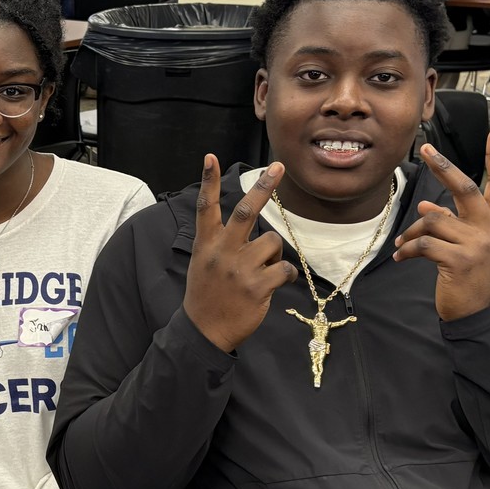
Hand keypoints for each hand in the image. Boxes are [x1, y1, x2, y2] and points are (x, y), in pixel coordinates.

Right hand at [183, 155, 297, 352]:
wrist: (203, 331)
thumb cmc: (206, 294)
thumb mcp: (203, 263)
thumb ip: (222, 243)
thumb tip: (255, 229)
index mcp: (207, 244)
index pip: (206, 206)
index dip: (208, 181)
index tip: (211, 157)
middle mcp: (222, 252)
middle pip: (246, 212)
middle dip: (264, 187)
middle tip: (279, 167)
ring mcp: (240, 269)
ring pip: (272, 243)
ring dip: (275, 254)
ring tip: (264, 269)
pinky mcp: (257, 287)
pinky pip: (284, 269)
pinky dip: (286, 274)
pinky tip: (276, 283)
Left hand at [393, 128, 489, 320]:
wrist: (479, 311)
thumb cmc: (470, 273)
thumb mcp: (468, 243)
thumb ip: (452, 221)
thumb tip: (426, 204)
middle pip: (465, 187)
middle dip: (442, 166)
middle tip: (424, 149)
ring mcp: (478, 243)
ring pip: (432, 220)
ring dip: (411, 232)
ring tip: (402, 245)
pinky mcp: (459, 259)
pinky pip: (422, 244)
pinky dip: (406, 249)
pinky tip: (400, 257)